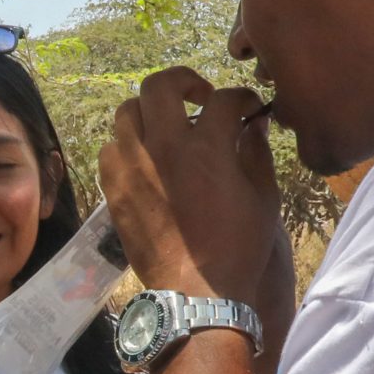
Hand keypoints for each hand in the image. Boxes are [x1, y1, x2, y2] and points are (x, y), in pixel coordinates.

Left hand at [97, 67, 287, 304]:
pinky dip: (127, 145)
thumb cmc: (237, 248)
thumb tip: (255, 125)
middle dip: (183, 81)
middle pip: (160, 85)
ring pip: (126, 112)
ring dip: (150, 112)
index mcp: (207, 147)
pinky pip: (110, 149)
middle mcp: (164, 147)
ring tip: (166, 127)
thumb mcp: (263, 198)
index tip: (248, 109)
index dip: (241, 98)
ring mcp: (133, 166)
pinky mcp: (113, 189)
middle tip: (199, 98)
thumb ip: (257, 153)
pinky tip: (145, 158)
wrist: (195, 292)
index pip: (224, 99)